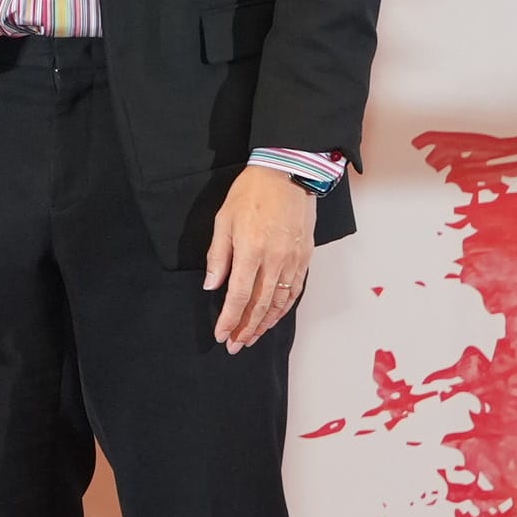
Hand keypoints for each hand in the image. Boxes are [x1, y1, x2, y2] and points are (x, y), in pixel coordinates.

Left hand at [204, 165, 318, 352]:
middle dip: (246, 329)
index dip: (229, 319)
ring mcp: (293, 259)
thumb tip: (212, 285)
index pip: (238, 295)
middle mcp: (275, 259)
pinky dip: (285, 308)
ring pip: (280, 302)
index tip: (221, 335)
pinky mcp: (305, 256)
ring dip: (266, 323)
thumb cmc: (251, 192)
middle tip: (236, 345)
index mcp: (251, 250)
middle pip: (260, 305)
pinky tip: (275, 317)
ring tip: (253, 337)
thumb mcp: (224, 219)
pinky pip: (295, 289)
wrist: (288, 172)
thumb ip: (219, 255)